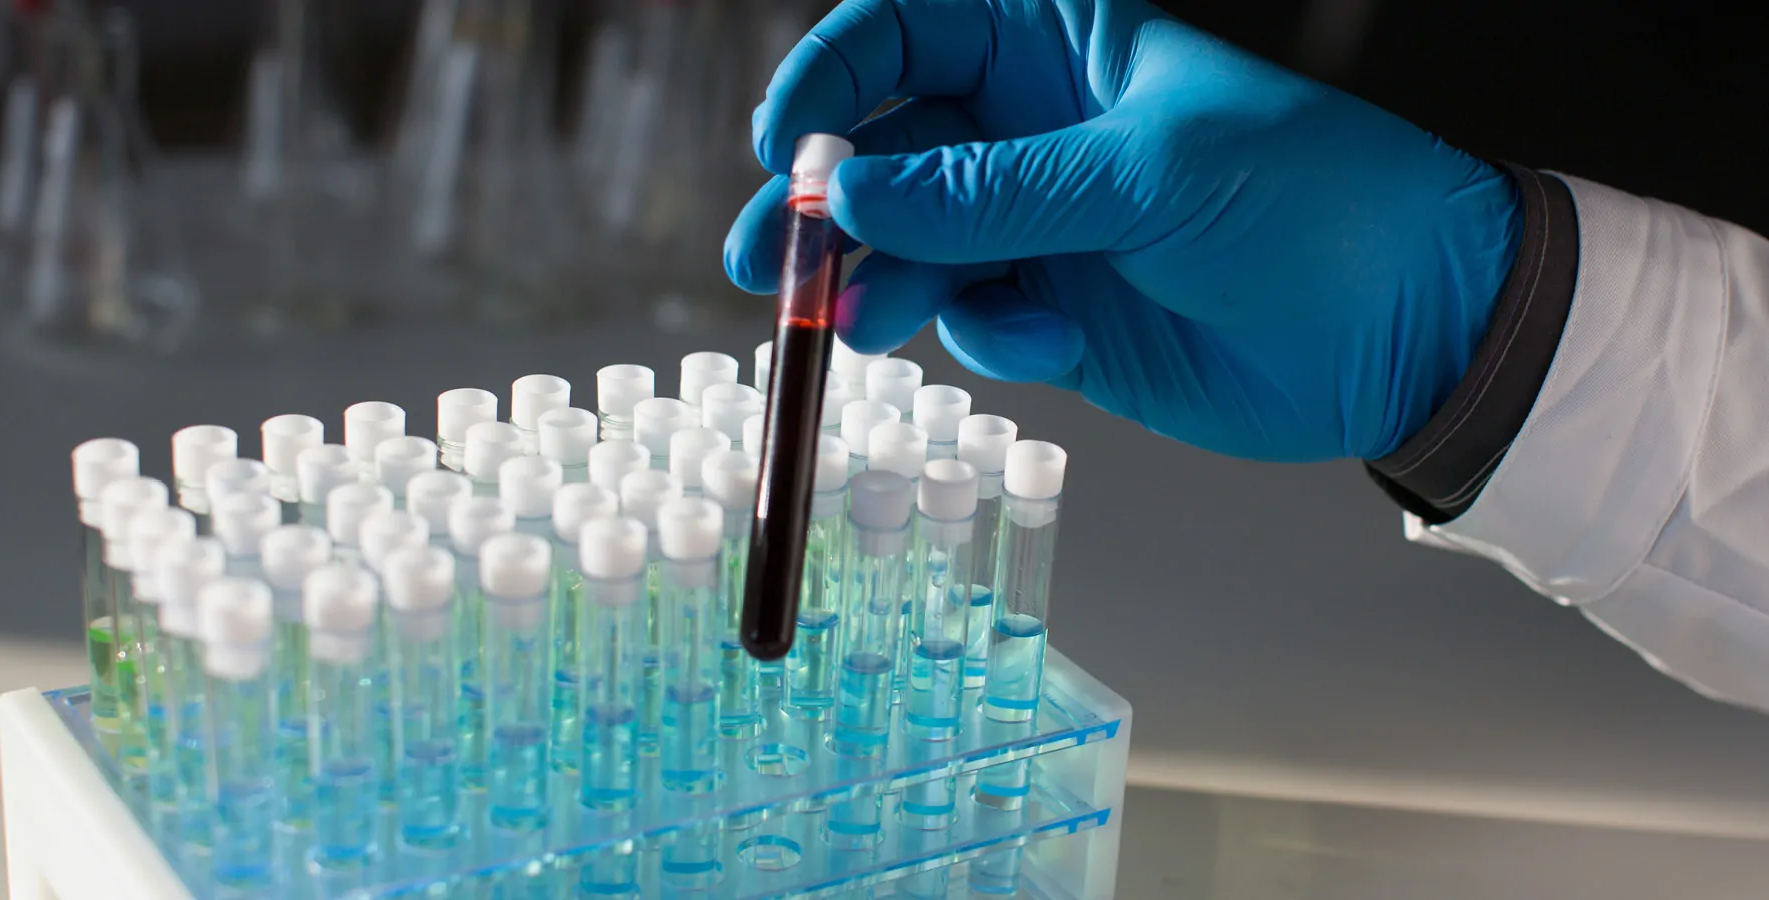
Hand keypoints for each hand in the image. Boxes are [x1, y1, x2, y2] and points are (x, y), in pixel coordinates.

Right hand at [723, 0, 1520, 461]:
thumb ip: (992, 190)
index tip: (787, 142)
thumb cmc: (1312, 200)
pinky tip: (1040, 339)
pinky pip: (970, 317)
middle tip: (767, 261)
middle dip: (820, 203)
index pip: (907, 29)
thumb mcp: (1146, 173)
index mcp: (1057, 45)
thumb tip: (852, 195)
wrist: (1407, 329)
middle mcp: (1031, 129)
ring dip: (877, 282)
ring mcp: (1037, 225)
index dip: (833, 76)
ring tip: (860, 321)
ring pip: (910, 245)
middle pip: (883, 147)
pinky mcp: (1054, 311)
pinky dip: (981, 333)